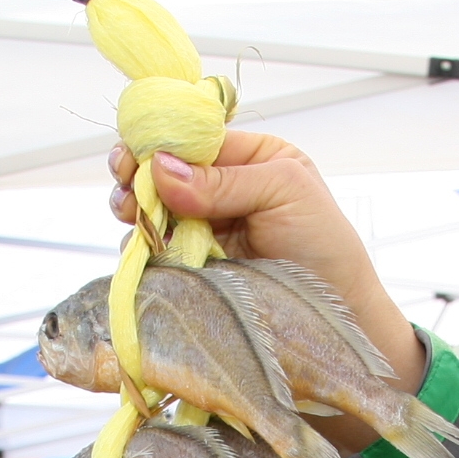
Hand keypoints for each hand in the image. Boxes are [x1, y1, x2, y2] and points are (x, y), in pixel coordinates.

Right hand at [109, 131, 427, 395]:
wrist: (332, 319)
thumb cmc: (325, 248)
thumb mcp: (285, 192)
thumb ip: (224, 179)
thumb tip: (162, 167)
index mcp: (249, 158)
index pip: (192, 138)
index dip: (159, 143)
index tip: (134, 157)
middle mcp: (221, 189)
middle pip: (162, 172)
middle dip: (138, 176)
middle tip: (127, 190)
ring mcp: (204, 228)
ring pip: (151, 211)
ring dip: (136, 213)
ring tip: (134, 218)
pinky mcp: (192, 266)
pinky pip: (154, 251)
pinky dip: (143, 250)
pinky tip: (144, 250)